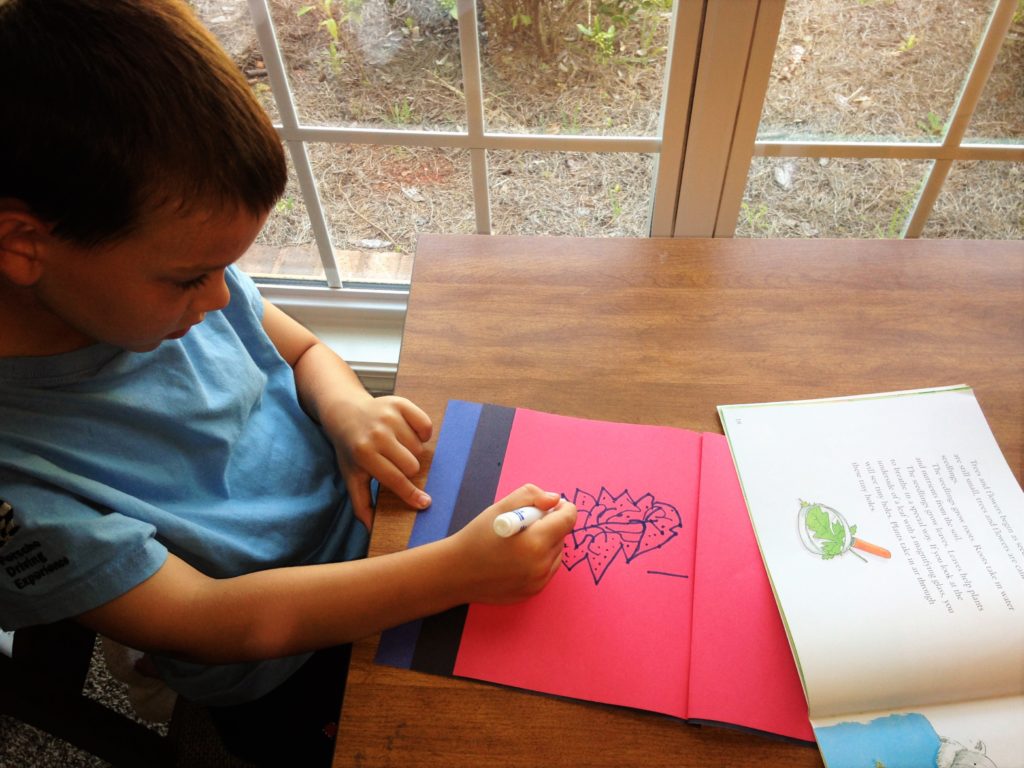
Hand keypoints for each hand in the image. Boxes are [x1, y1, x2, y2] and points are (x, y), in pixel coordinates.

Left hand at [323, 395, 432, 527]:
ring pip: (419, 447)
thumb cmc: (350, 449)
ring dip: (412, 451)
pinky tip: (408, 434)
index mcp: (364, 454)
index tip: (425, 503)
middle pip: (412, 465)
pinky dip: (421, 433)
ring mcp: (389, 416)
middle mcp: (377, 434)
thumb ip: (361, 503)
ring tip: (397, 447)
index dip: (411, 494)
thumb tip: (370, 529)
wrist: (344, 412)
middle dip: (408, 470)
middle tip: (396, 464)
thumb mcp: (351, 476)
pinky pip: (425, 425)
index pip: (395, 480)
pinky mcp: (400, 403)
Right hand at [448, 484, 577, 603]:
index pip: (568, 520)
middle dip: (550, 525)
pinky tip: (518, 556)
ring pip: (557, 553)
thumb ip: (531, 495)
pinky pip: (548, 569)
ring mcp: (539, 582)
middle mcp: (541, 565)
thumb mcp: (500, 508)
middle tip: (527, 522)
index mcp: (535, 542)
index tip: (552, 505)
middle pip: (563, 536)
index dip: (563, 508)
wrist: (456, 573)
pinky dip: (540, 559)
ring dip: (547, 542)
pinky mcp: (534, 592)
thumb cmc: (476, 538)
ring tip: (520, 541)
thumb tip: (554, 499)